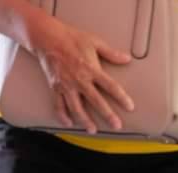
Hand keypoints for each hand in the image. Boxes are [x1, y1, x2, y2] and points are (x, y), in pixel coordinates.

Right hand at [28, 12, 133, 132]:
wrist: (46, 37)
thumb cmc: (72, 38)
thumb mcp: (94, 42)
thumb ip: (111, 53)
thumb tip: (127, 58)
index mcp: (91, 69)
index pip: (110, 86)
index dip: (121, 97)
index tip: (130, 107)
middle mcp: (79, 80)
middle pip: (96, 101)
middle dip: (107, 114)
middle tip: (117, 126)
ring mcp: (66, 85)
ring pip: (76, 107)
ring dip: (85, 120)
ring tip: (93, 130)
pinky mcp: (55, 87)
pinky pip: (58, 105)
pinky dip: (63, 116)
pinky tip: (69, 124)